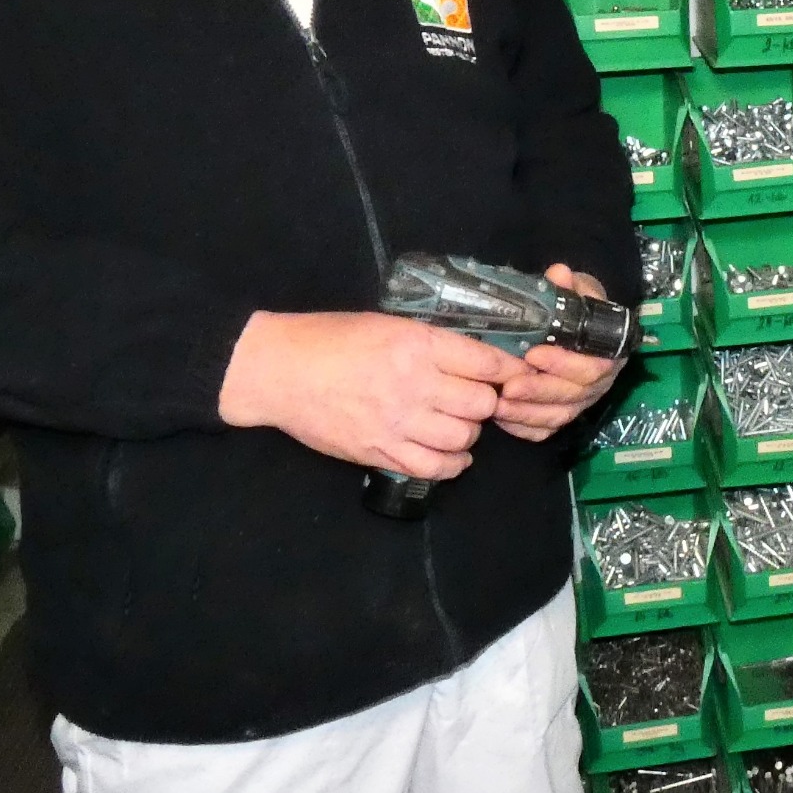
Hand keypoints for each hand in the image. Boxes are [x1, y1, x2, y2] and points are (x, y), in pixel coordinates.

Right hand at [219, 310, 516, 480]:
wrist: (280, 372)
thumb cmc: (330, 339)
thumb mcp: (385, 324)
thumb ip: (429, 343)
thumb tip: (472, 359)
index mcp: (416, 345)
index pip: (485, 363)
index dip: (507, 371)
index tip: (513, 374)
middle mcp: (413, 385)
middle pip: (481, 404)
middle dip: (485, 402)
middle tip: (475, 398)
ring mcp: (397, 423)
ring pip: (463, 438)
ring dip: (468, 433)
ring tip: (457, 423)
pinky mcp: (380, 452)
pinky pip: (433, 468)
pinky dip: (451, 464)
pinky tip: (451, 454)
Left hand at [493, 265, 626, 442]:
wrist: (577, 325)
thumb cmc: (576, 307)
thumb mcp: (577, 290)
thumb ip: (570, 286)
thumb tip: (559, 274)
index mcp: (607, 353)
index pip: (592, 366)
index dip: (563, 364)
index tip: (533, 353)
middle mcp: (598, 383)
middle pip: (572, 397)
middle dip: (538, 392)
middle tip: (507, 387)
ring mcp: (580, 403)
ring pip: (557, 417)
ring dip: (527, 414)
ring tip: (497, 404)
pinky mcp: (561, 414)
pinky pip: (545, 431)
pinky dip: (523, 427)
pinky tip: (500, 418)